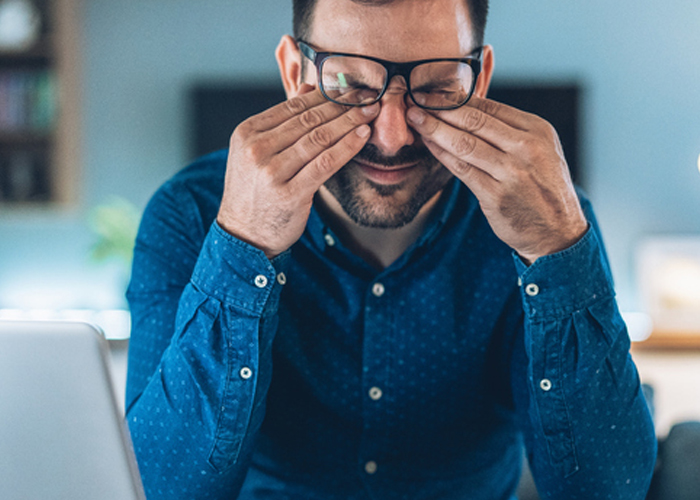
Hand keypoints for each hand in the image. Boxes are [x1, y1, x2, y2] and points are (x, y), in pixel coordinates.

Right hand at [217, 86, 378, 257]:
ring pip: (319, 138)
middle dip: (342, 105)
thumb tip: (310, 87)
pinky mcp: (290, 193)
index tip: (349, 88)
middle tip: (367, 95)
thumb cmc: (254, 192)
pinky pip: (325, 163)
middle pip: (308, 119)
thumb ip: (282, 121)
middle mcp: (256, 149)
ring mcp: (272, 172)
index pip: (292, 105)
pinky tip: (362, 136)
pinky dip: (347, 147)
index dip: (325, 94)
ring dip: (349, 122)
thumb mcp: (257, 152)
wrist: (244, 235)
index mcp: (247, 132)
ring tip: (370, 112)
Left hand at [407, 97, 587, 263]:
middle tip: (417, 99)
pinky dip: (441, 154)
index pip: (490, 106)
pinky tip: (428, 144)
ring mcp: (512, 172)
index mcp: (537, 130)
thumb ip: (509, 131)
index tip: (434, 92)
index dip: (458, 98)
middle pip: (475, 120)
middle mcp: (527, 148)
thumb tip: (468, 108)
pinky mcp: (496, 195)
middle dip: (441, 108)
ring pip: (464, 143)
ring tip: (414, 119)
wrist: (558, 231)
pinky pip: (462, 169)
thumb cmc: (542, 188)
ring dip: (435, 129)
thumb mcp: (539, 150)